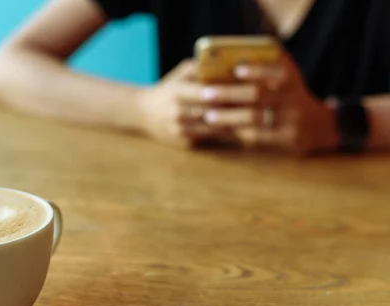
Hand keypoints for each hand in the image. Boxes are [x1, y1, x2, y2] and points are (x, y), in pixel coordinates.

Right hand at [134, 59, 260, 148]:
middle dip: (237, 108)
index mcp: (176, 92)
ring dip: (237, 123)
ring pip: (215, 128)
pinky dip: (229, 133)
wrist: (143, 113)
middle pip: (214, 111)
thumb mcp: (180, 73)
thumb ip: (201, 67)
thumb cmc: (168, 89)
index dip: (226, 92)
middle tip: (260, 103)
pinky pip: (212, 138)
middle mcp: (178, 113)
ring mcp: (181, 131)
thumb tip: (230, 62)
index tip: (247, 88)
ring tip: (258, 117)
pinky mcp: (185, 144)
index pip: (205, 92)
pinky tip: (245, 128)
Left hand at [205, 52, 338, 154]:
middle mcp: (292, 96)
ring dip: (228, 116)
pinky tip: (221, 129)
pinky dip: (237, 132)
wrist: (317, 126)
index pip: (276, 69)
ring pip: (254, 118)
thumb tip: (227, 61)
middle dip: (229, 93)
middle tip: (206, 93)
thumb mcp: (284, 76)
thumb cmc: (288, 96)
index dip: (257, 69)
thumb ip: (264, 65)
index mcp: (290, 77)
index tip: (236, 69)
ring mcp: (291, 119)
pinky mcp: (287, 138)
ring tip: (209, 115)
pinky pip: (258, 136)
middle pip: (257, 94)